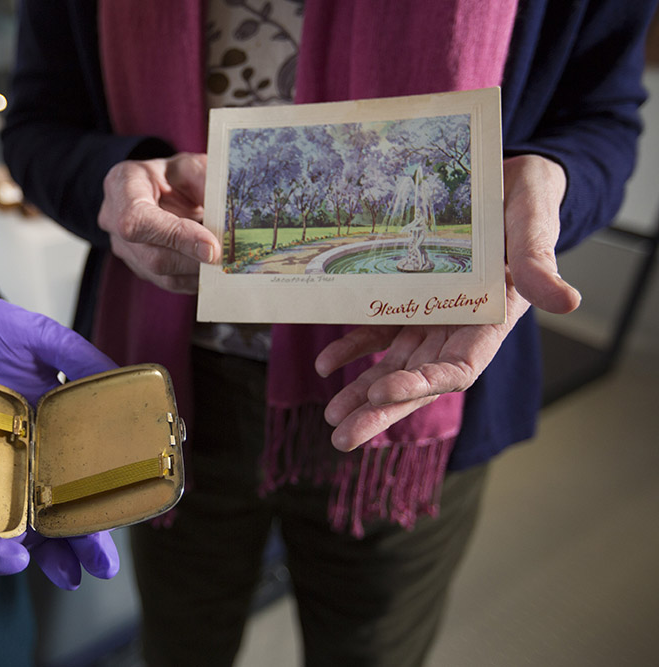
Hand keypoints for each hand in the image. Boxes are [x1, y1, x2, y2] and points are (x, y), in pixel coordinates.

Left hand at [0, 296, 121, 587]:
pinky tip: (22, 564)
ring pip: (34, 518)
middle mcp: (35, 453)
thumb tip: (116, 375)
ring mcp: (2, 469)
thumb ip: (73, 352)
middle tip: (104, 564)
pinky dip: (3, 544)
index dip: (118, 490)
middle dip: (90, 538)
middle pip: (70, 502)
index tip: (141, 509)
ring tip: (72, 576)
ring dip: (56, 552)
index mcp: (56, 423)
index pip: (94, 465)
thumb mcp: (31, 333)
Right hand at [99, 152, 220, 292]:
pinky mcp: (138, 266)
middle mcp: (113, 219)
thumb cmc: (172, 175)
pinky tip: (211, 266)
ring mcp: (123, 247)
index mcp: (122, 185)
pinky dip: (194, 278)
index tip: (211, 247)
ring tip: (223, 261)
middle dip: (194, 260)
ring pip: (161, 274)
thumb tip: (225, 222)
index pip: (139, 220)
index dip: (176, 236)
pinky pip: (168, 282)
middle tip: (228, 257)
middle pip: (152, 255)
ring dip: (197, 271)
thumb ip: (206, 186)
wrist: (158, 188)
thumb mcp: (191, 167)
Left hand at [315, 155, 578, 450]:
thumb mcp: (535, 229)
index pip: (457, 368)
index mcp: (492, 322)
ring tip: (332, 418)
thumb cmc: (527, 206)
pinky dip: (354, 348)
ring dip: (363, 392)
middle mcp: (459, 329)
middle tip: (345, 438)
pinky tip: (326, 365)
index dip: (422, 385)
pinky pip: (379, 332)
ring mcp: (432, 319)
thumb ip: (540, 266)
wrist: (506, 184)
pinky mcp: (411, 301)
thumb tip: (567, 302)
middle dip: (382, 411)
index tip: (384, 395)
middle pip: (418, 380)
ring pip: (394, 365)